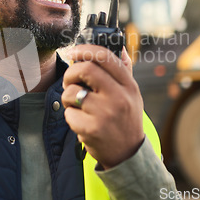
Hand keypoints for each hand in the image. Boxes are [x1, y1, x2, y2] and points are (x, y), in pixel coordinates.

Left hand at [62, 45, 143, 168]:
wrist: (128, 154)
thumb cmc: (125, 118)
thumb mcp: (131, 94)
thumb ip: (124, 70)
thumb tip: (118, 45)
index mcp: (128, 85)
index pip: (105, 57)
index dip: (84, 49)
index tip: (72, 51)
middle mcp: (119, 97)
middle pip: (85, 69)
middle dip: (70, 73)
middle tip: (70, 81)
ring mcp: (106, 114)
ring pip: (71, 92)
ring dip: (68, 98)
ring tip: (77, 106)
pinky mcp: (92, 129)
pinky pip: (68, 113)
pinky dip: (70, 117)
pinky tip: (82, 123)